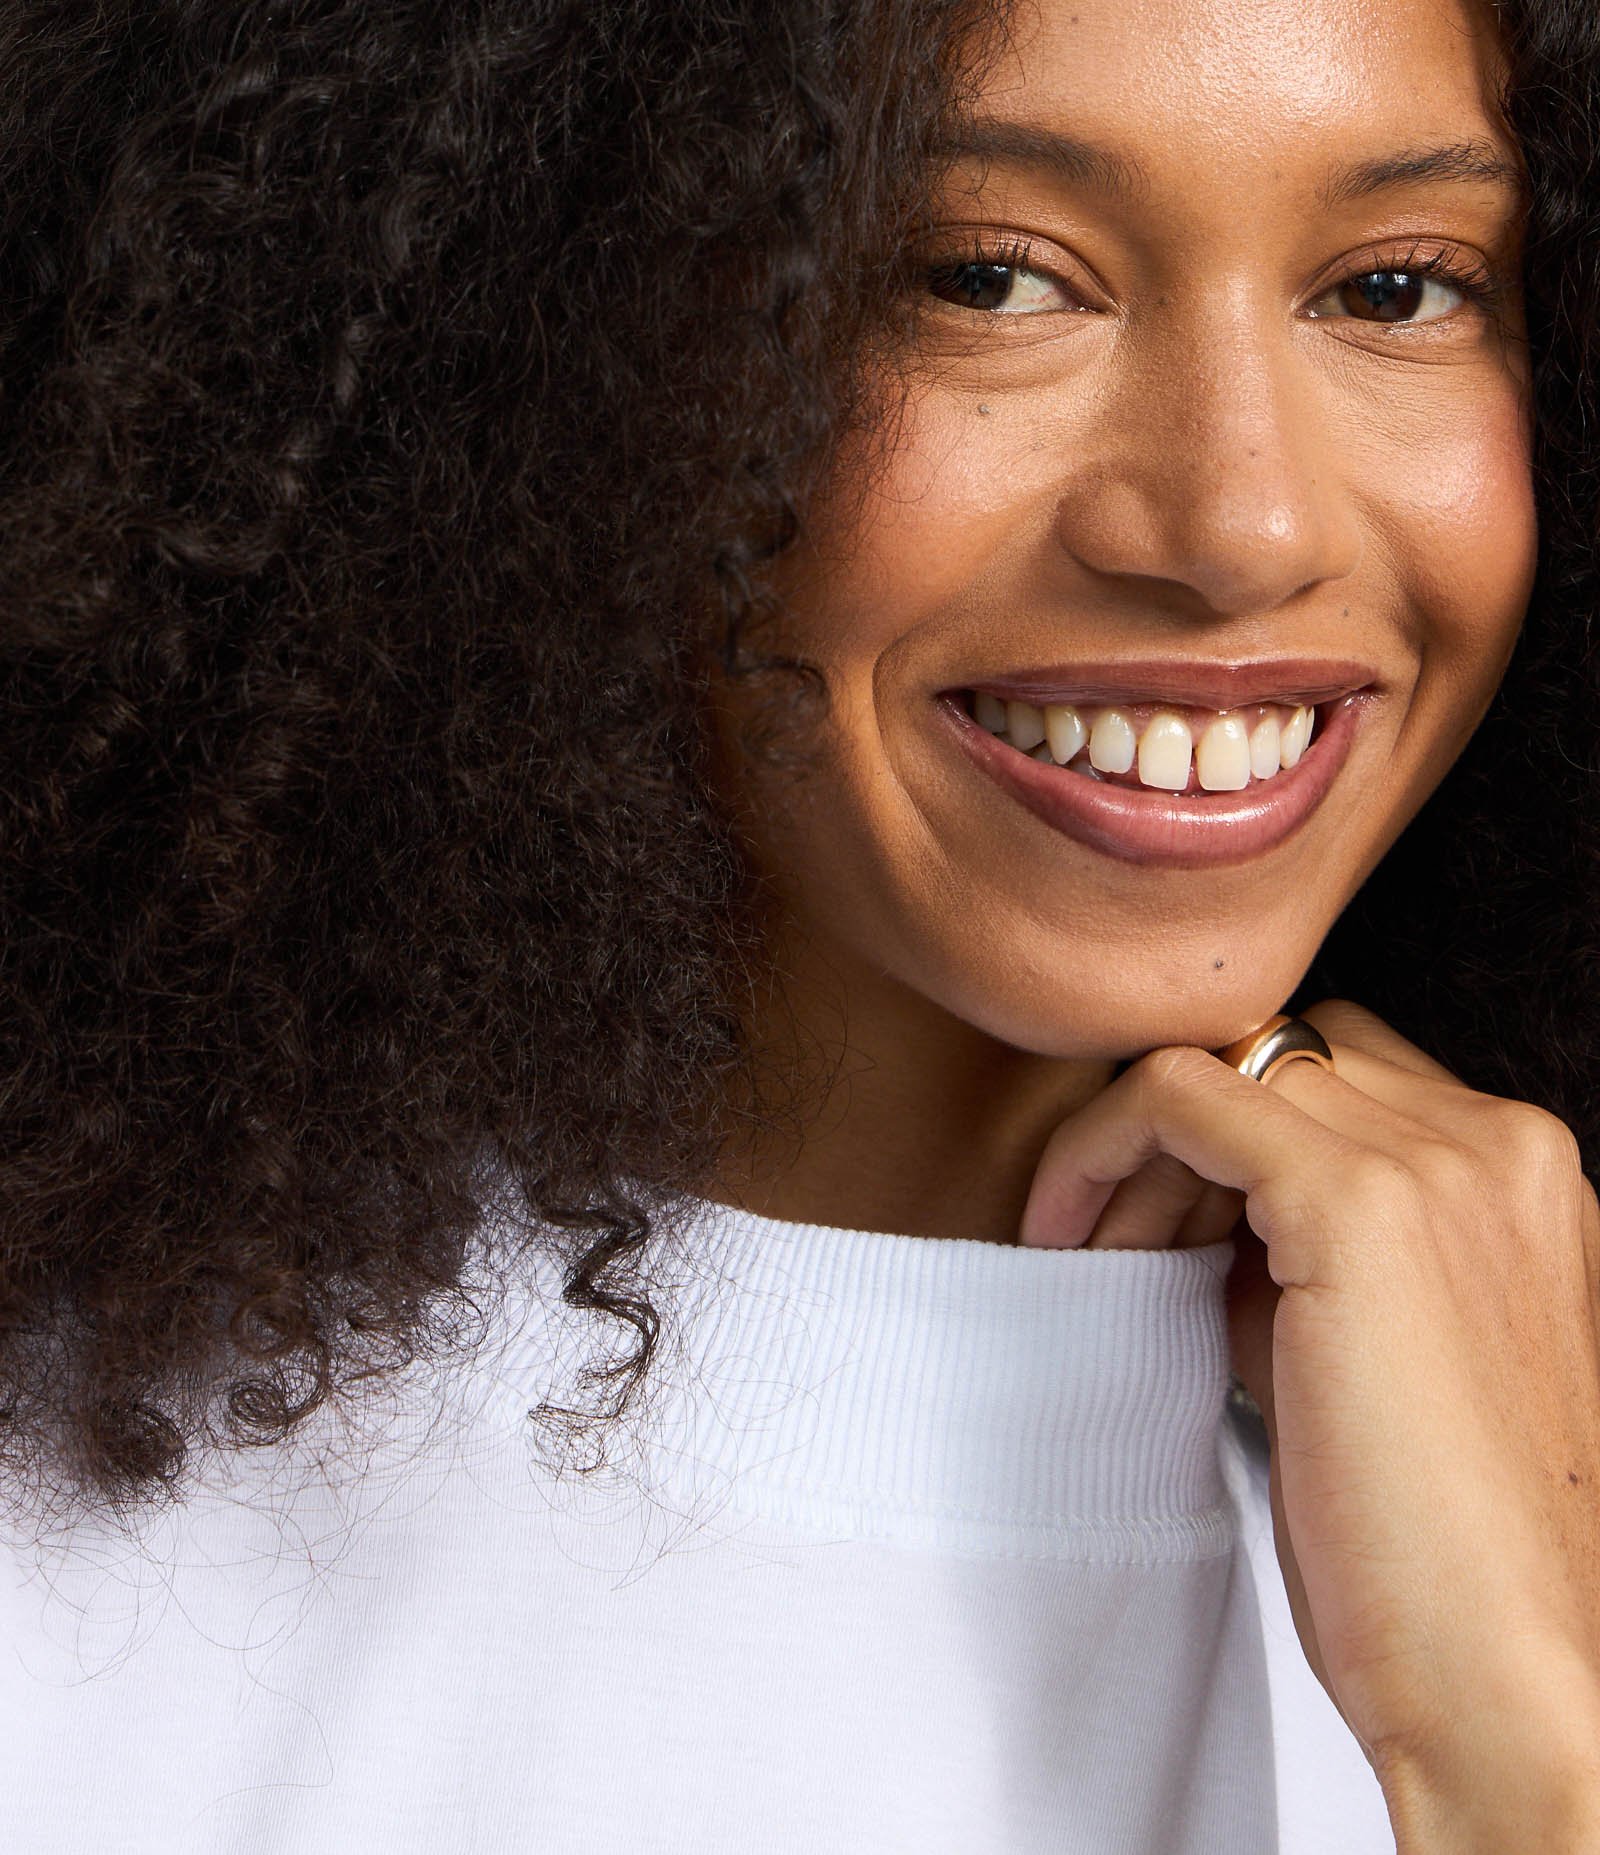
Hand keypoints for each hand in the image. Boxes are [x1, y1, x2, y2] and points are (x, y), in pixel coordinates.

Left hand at [1017, 1000, 1599, 1848]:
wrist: (1501, 1678)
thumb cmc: (1434, 1545)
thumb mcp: (1379, 1352)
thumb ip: (1309, 1252)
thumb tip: (1198, 1207)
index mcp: (1525, 1177)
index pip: (1341, 1080)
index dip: (1233, 1142)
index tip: (1160, 1229)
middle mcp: (1502, 1145)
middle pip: (1282, 1062)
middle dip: (1181, 1143)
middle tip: (1106, 1244)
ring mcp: (1440, 1164)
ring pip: (1226, 1068)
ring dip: (1136, 1152)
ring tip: (1085, 1254)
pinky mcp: (1357, 1205)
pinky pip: (1176, 1095)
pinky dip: (1099, 1145)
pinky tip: (1065, 1234)